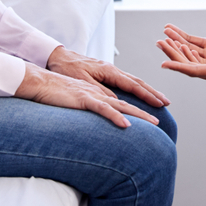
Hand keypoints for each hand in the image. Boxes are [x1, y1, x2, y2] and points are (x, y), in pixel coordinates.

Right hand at [15, 62, 159, 127]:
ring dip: (138, 113)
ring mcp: (92, 92)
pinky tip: (126, 125)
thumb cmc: (57, 88)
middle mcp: (100, 85)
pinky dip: (115, 116)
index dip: (144, 93)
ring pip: (120, 103)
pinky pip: (102, 108)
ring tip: (153, 122)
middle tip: (166, 106)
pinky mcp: (82, 99)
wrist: (39, 80)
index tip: (159, 101)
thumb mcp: (81, 93)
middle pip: (129, 93)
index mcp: (101, 83)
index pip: (127, 88)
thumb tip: (110, 108)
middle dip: (149, 100)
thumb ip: (96, 98)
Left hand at [46, 46, 170, 107]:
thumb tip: (116, 101)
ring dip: (146, 90)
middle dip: (153, 92)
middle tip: (167, 102)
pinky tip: (139, 93)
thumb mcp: (82, 82)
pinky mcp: (104, 73)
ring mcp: (109, 70)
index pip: (133, 85)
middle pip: (137, 81)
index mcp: (109, 70)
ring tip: (158, 99)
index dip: (147, 95)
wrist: (57, 57)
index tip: (159, 103)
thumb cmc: (66, 68)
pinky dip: (136, 88)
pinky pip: (125, 81)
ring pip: (132, 81)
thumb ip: (99, 91)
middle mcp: (112, 69)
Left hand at [159, 42, 205, 123]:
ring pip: (191, 59)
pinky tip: (183, 43)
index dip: (179, 67)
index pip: (195, 70)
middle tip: (158, 41)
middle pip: (188, 63)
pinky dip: (189, 50)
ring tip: (165, 38)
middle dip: (172, 53)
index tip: (163, 64)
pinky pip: (199, 58)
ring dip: (178, 49)